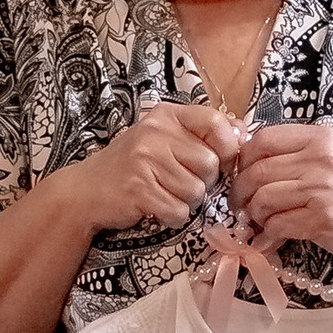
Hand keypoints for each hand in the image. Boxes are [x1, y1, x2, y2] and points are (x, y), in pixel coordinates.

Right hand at [76, 103, 240, 232]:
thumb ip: (203, 134)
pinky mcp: (139, 190)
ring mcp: (145, 161)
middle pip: (210, 165)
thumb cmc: (133, 165)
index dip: (228, 147)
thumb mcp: (165, 139)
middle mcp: (155, 133)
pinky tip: (155, 206)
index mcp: (166, 115)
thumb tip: (246, 133)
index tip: (221, 160)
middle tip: (179, 181)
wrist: (87, 189)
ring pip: (196, 191)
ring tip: (164, 192)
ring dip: (186, 201)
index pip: (216, 123)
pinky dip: (172, 216)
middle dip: (202, 181)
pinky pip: (179, 211)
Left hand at [225, 118, 332, 266]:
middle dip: (241, 192)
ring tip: (261, 221)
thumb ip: (298, 154)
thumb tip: (250, 163)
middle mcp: (319, 160)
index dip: (244, 159)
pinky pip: (277, 225)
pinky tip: (271, 238)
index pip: (263, 139)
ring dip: (255, 215)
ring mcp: (320, 191)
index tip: (242, 173)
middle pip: (257, 171)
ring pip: (262, 199)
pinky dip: (267, 235)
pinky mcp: (321, 221)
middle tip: (242, 204)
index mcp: (320, 138)